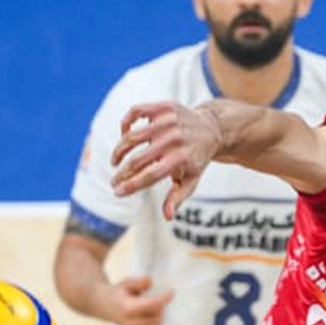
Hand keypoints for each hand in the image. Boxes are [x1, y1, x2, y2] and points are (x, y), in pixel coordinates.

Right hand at [106, 275, 174, 324]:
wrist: (106, 306)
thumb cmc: (119, 292)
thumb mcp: (127, 283)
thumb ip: (138, 282)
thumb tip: (150, 281)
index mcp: (127, 308)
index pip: (151, 304)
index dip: (163, 298)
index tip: (172, 291)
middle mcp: (130, 323)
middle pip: (157, 314)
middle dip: (159, 305)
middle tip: (151, 298)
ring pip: (158, 324)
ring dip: (158, 314)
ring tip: (148, 307)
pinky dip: (156, 322)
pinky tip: (148, 316)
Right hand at [111, 101, 222, 219]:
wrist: (211, 128)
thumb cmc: (197, 159)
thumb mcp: (192, 180)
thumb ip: (177, 197)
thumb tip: (167, 217)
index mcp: (181, 159)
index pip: (150, 175)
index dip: (131, 185)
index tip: (116, 192)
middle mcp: (174, 139)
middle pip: (139, 158)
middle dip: (122, 173)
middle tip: (113, 182)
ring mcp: (168, 121)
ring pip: (133, 135)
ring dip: (119, 151)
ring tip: (115, 162)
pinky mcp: (164, 107)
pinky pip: (136, 112)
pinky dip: (126, 123)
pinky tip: (124, 135)